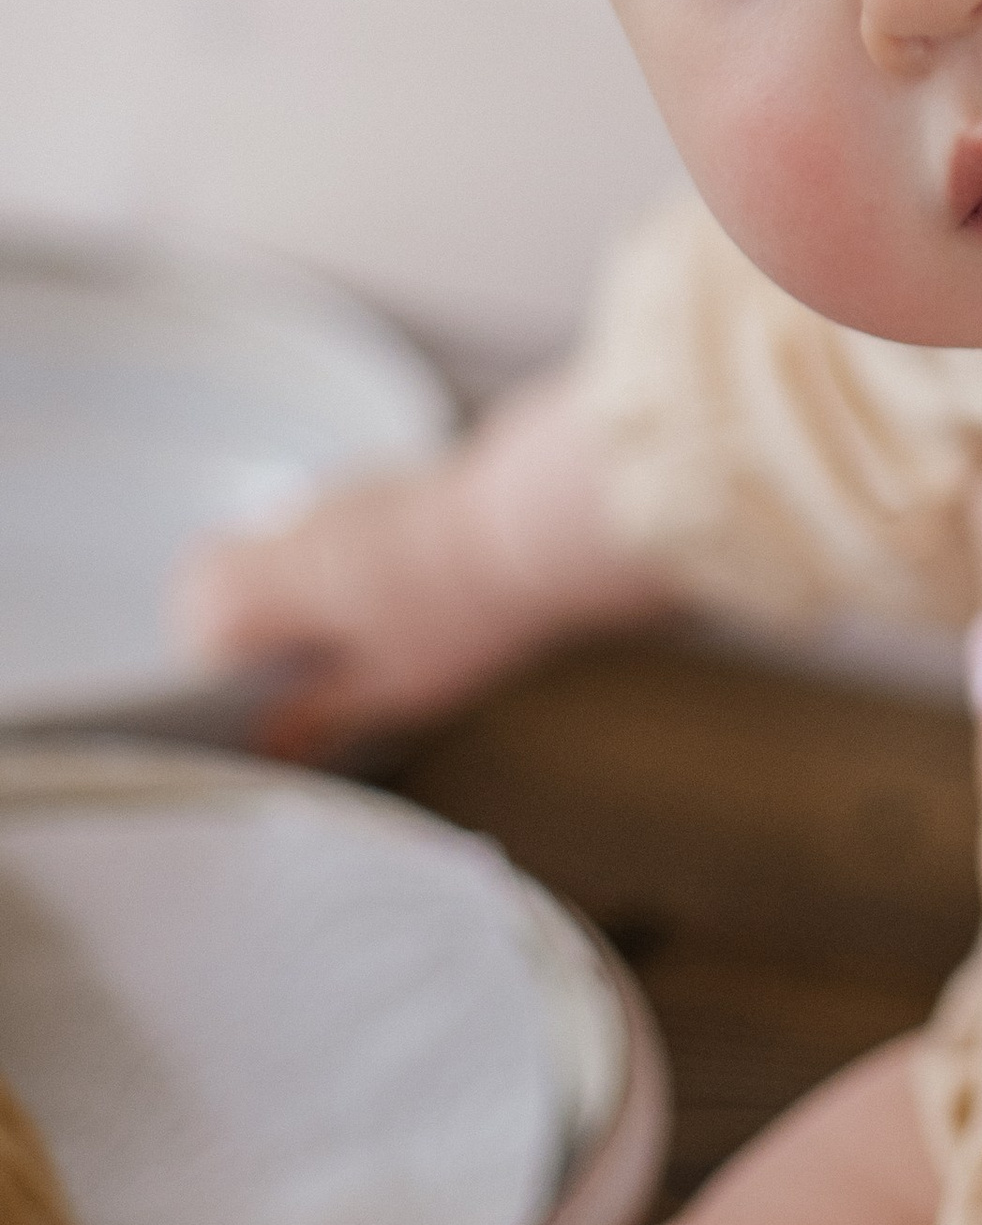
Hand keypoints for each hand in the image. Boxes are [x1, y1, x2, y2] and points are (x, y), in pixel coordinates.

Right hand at [173, 366, 673, 751]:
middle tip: (302, 679)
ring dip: (308, 596)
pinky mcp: (390, 485)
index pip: (197, 609)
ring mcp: (343, 494)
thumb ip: (318, 716)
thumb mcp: (387, 690)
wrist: (542, 523)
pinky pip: (342, 532)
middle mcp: (294, 524)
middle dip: (258, 628)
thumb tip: (273, 739)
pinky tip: (406, 606)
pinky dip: (352, 570)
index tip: (251, 699)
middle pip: (238, 571)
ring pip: (292, 550)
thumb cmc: (458, 609)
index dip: (213, 660)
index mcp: (271, 575)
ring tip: (365, 648)